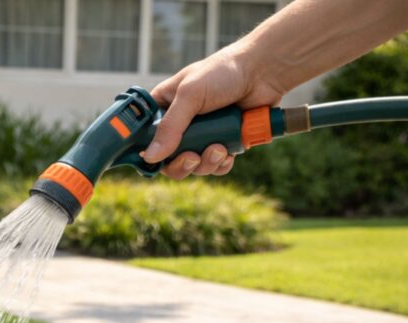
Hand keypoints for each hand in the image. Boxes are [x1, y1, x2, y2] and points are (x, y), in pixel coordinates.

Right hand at [145, 46, 286, 178]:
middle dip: (180, 164)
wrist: (264, 72)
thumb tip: (150, 157)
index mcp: (164, 107)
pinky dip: (221, 163)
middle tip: (191, 158)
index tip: (149, 160)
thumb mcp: (190, 95)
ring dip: (205, 163)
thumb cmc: (223, 72)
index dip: (145, 151)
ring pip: (193, 165)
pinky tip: (228, 152)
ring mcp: (202, 135)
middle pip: (167, 159)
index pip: (143, 136)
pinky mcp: (223, 142)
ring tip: (219, 149)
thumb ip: (170, 127)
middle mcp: (180, 123)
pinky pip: (215, 165)